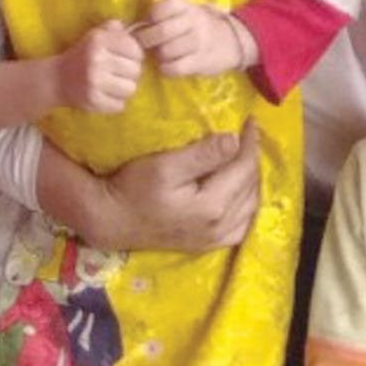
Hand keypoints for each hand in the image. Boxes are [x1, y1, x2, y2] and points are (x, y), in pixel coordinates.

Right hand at [60, 18, 146, 112]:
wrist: (58, 78)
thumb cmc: (83, 54)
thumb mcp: (96, 34)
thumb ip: (115, 28)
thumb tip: (138, 31)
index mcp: (99, 40)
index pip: (135, 50)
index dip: (136, 54)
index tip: (128, 57)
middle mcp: (97, 60)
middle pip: (136, 70)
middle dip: (131, 72)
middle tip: (122, 72)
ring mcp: (94, 82)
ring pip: (130, 89)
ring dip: (125, 88)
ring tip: (116, 84)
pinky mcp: (93, 101)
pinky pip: (120, 105)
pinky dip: (116, 102)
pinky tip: (108, 95)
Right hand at [95, 123, 261, 251]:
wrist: (112, 221)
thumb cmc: (134, 188)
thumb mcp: (165, 165)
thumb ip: (203, 154)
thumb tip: (235, 140)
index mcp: (213, 205)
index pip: (244, 169)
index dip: (250, 142)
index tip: (250, 121)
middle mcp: (220, 226)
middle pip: (250, 187)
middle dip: (252, 159)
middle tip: (247, 136)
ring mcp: (214, 239)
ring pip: (250, 207)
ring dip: (252, 181)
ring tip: (244, 158)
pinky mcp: (207, 244)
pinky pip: (241, 226)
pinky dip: (246, 205)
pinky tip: (240, 192)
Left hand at [136, 0, 253, 77]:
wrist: (230, 41)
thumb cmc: (196, 25)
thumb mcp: (184, 11)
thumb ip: (163, 14)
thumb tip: (132, 25)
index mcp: (187, 5)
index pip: (165, 6)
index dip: (152, 16)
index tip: (148, 23)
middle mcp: (194, 21)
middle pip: (162, 31)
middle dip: (147, 40)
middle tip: (142, 44)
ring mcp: (199, 41)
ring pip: (168, 51)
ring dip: (158, 55)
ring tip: (159, 54)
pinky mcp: (201, 62)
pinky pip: (176, 67)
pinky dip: (166, 69)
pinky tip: (167, 66)